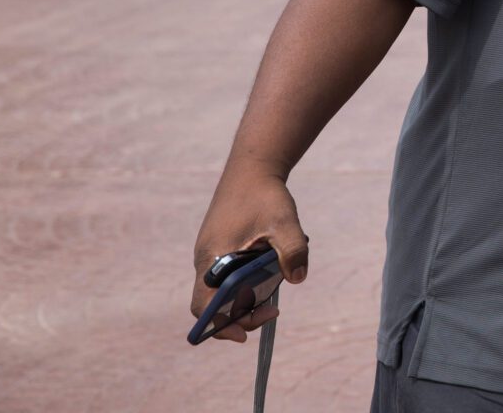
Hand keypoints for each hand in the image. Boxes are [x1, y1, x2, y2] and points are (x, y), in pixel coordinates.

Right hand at [190, 168, 309, 343]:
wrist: (252, 169)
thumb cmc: (264, 195)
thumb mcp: (284, 222)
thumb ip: (292, 251)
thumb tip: (298, 279)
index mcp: (212, 259)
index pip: (204, 307)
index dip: (220, 325)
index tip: (246, 333)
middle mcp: (205, 261)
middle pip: (212, 305)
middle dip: (239, 316)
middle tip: (271, 312)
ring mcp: (210, 255)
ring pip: (220, 292)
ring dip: (244, 300)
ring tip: (272, 294)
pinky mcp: (219, 249)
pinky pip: (226, 278)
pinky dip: (243, 285)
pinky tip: (268, 272)